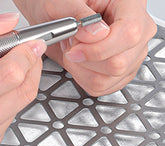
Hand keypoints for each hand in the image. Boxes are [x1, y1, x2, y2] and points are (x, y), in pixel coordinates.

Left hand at [14, 0, 156, 95]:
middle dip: (85, 61)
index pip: (128, 34)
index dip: (99, 49)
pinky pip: (100, 87)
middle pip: (118, 63)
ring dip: (81, 70)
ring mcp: (132, 54)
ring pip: (108, 79)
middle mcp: (138, 30)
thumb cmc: (63, 5)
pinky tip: (79, 63)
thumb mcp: (65, 3)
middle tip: (72, 45)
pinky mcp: (120, 72)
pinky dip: (82, 79)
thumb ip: (81, 16)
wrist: (56, 17)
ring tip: (75, 52)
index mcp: (130, 5)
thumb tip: (95, 35)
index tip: (75, 48)